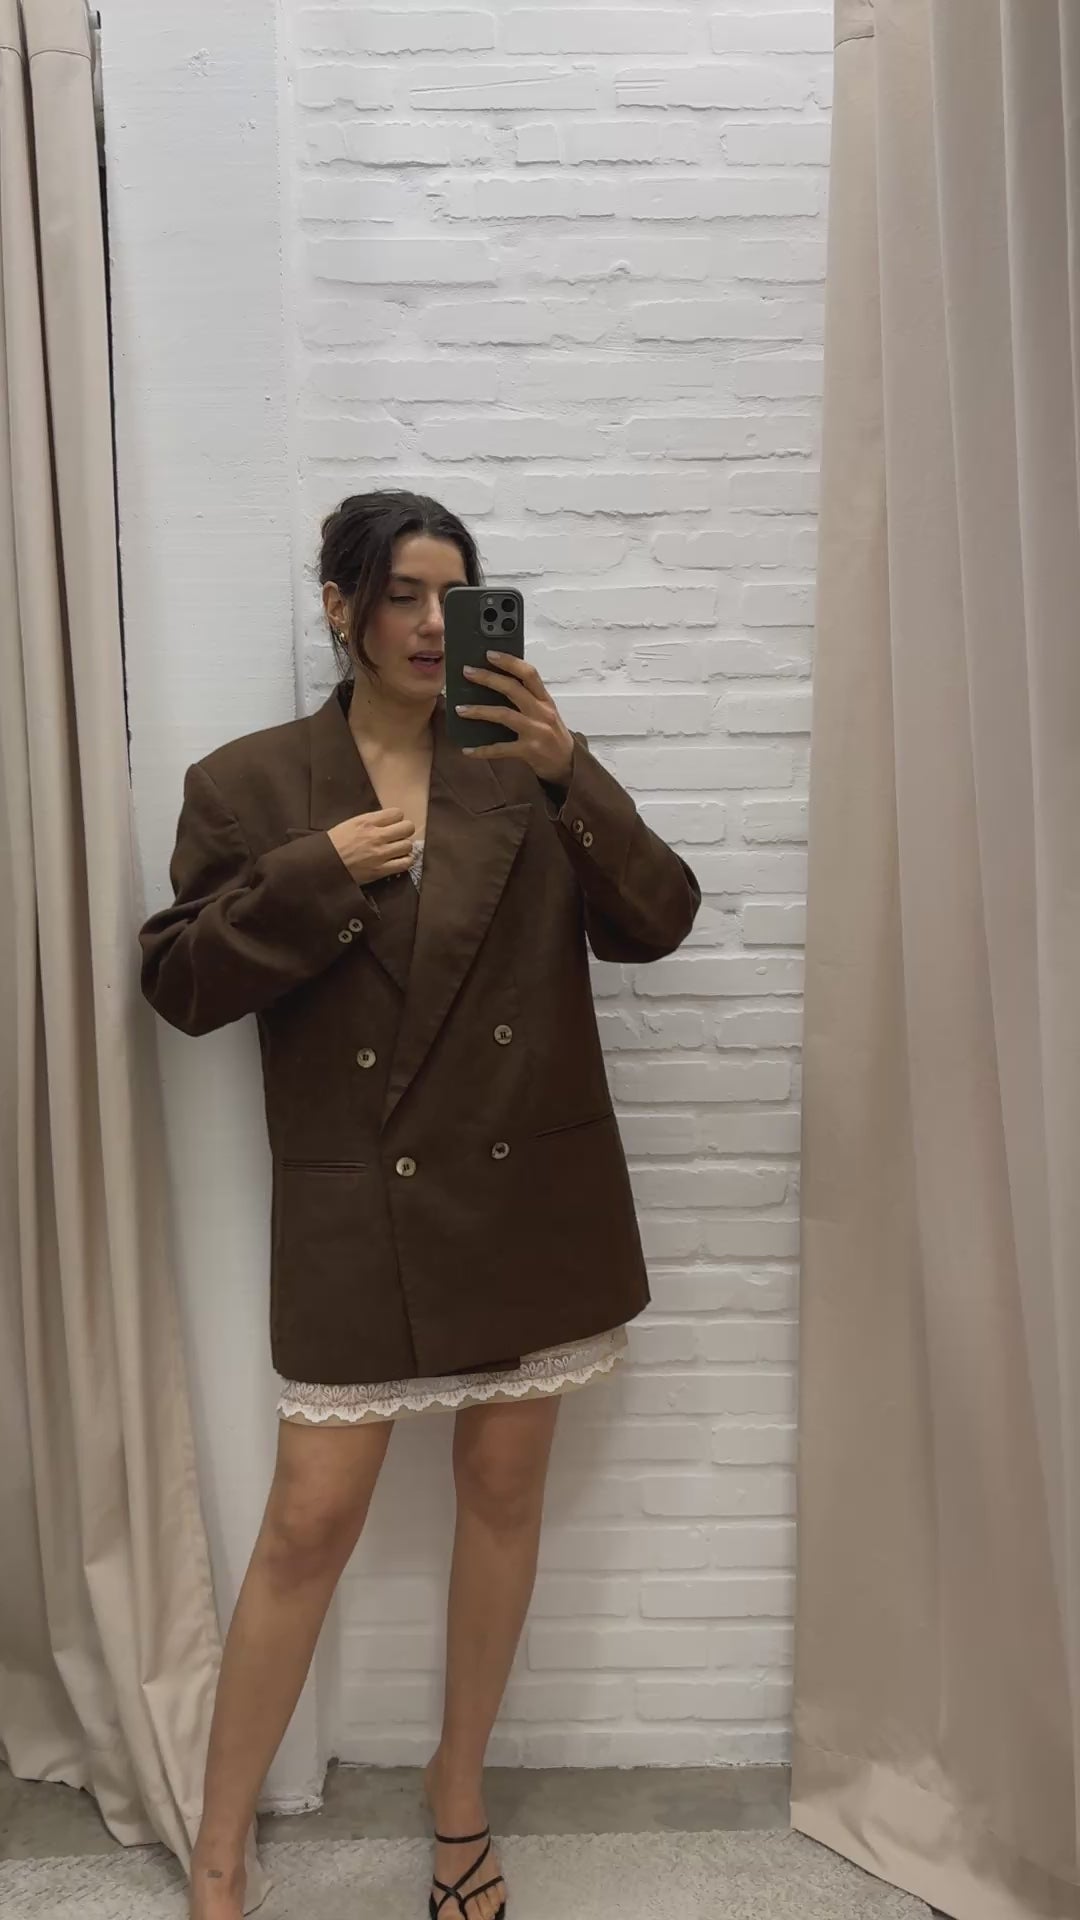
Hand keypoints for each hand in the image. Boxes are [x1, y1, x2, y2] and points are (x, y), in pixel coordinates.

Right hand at [326, 808, 415, 885]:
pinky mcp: (381, 870)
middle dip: (404, 831)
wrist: (324, 863)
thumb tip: (388, 821)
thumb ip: (371, 821)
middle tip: (398, 836)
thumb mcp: (351, 824)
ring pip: (408, 845)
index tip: (392, 824)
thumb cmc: (335, 843)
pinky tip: (398, 860)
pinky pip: (405, 863)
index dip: (397, 818)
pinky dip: (404, 861)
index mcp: (368, 822)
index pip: (397, 813)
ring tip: (397, 849)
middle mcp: (377, 836)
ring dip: (404, 847)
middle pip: (407, 828)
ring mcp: (380, 854)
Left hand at [456, 652, 575, 784]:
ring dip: (479, 711)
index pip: (529, 673)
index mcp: (544, 700)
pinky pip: (501, 748)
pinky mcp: (529, 751)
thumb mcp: (545, 712)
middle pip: (512, 689)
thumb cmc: (552, 735)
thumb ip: (528, 698)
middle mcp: (541, 712)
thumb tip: (497, 683)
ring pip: (504, 715)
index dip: (509, 661)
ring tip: (460, 709)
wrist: (567, 764)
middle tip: (467, 672)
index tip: (489, 654)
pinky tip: (467, 749)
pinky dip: (482, 750)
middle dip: (488, 678)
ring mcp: (535, 731)